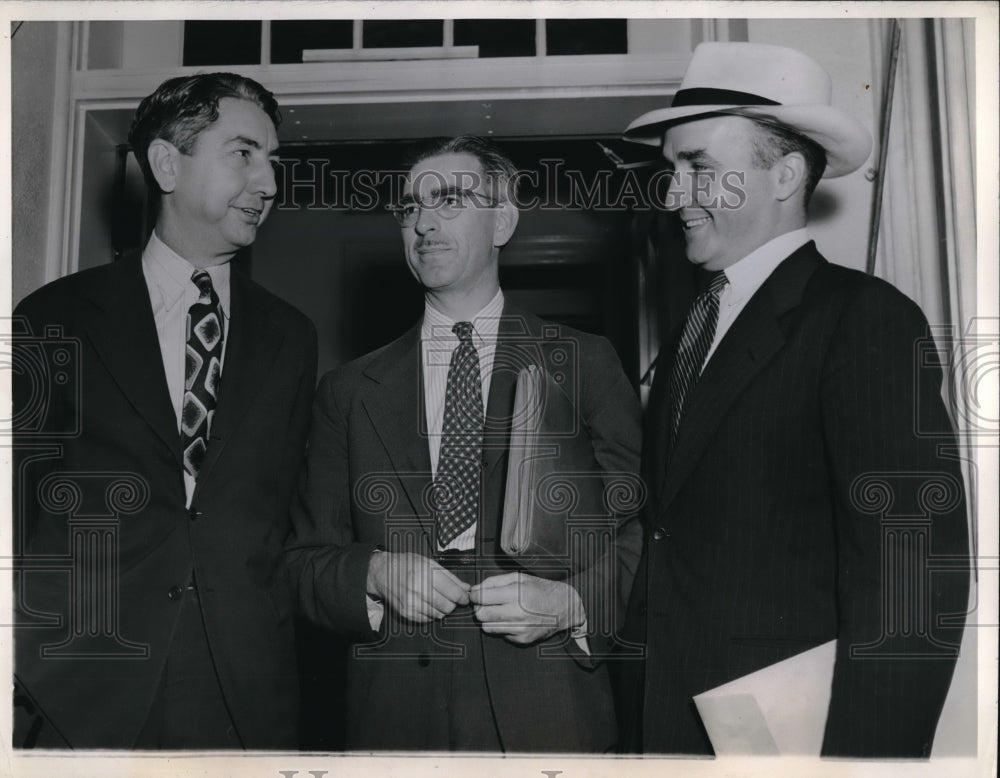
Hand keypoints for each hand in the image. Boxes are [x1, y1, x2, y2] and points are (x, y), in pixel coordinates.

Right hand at [366, 551, 470, 623]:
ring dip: (442, 609)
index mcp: (426, 574)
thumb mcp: (429, 563)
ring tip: (437, 598)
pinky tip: (427, 603)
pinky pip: (428, 619)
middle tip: (451, 597)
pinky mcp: (406, 613)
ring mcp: (411, 603)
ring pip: (439, 615)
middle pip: (448, 606)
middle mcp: (418, 589)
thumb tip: (466, 588)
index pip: (453, 593)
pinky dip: (432, 613)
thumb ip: (450, 577)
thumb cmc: (407, 564)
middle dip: (453, 603)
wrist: (383, 573)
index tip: (465, 597)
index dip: (463, 597)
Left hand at [469, 572, 584, 644]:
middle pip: (480, 615)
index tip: (476, 594)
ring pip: (487, 627)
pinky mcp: (522, 640)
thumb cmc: (539, 589)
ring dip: (489, 619)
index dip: (474, 595)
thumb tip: (474, 590)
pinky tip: (513, 620)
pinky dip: (502, 627)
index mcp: (516, 593)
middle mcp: (517, 612)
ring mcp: (520, 628)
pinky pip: (501, 635)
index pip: (481, 597)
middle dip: (480, 608)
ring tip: (500, 611)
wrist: (564, 607)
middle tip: (487, 603)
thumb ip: (494, 582)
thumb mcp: (519, 577)